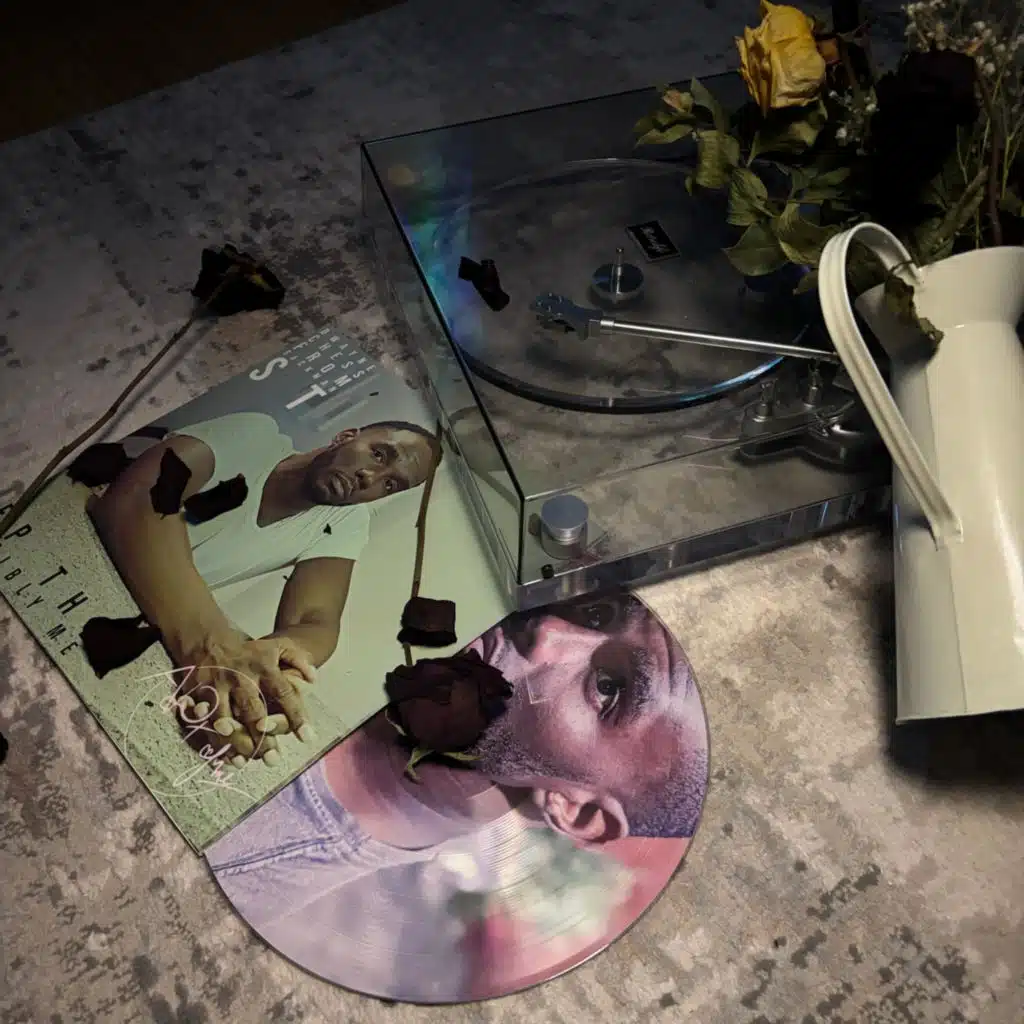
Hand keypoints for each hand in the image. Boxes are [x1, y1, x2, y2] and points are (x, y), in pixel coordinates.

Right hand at [174, 635, 315, 764]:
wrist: (209, 640)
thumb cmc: (251, 652)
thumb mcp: (278, 647)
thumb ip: (299, 660)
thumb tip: (314, 680)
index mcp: (264, 667)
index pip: (284, 693)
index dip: (296, 716)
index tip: (308, 738)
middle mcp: (241, 678)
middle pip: (253, 711)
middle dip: (263, 737)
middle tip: (274, 760)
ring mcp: (217, 686)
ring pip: (225, 719)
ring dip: (235, 742)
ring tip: (247, 762)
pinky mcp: (197, 695)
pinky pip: (203, 722)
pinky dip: (212, 740)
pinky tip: (222, 757)